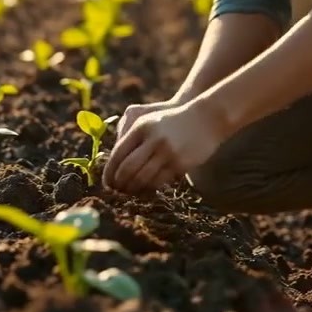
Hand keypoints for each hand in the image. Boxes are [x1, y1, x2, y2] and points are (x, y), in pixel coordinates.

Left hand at [102, 98, 227, 194]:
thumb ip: (130, 135)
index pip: (118, 154)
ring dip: (133, 189)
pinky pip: (159, 181)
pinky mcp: (179, 163)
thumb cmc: (172, 121)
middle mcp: (152, 139)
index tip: (106, 183)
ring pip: (142, 178)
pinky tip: (145, 190)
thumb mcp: (149, 120)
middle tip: (116, 192)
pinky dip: (149, 188)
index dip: (109, 172)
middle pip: (128, 168)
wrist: (205, 119)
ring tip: (129, 193)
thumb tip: (112, 161)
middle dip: (119, 183)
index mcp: (141, 127)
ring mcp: (167, 152)